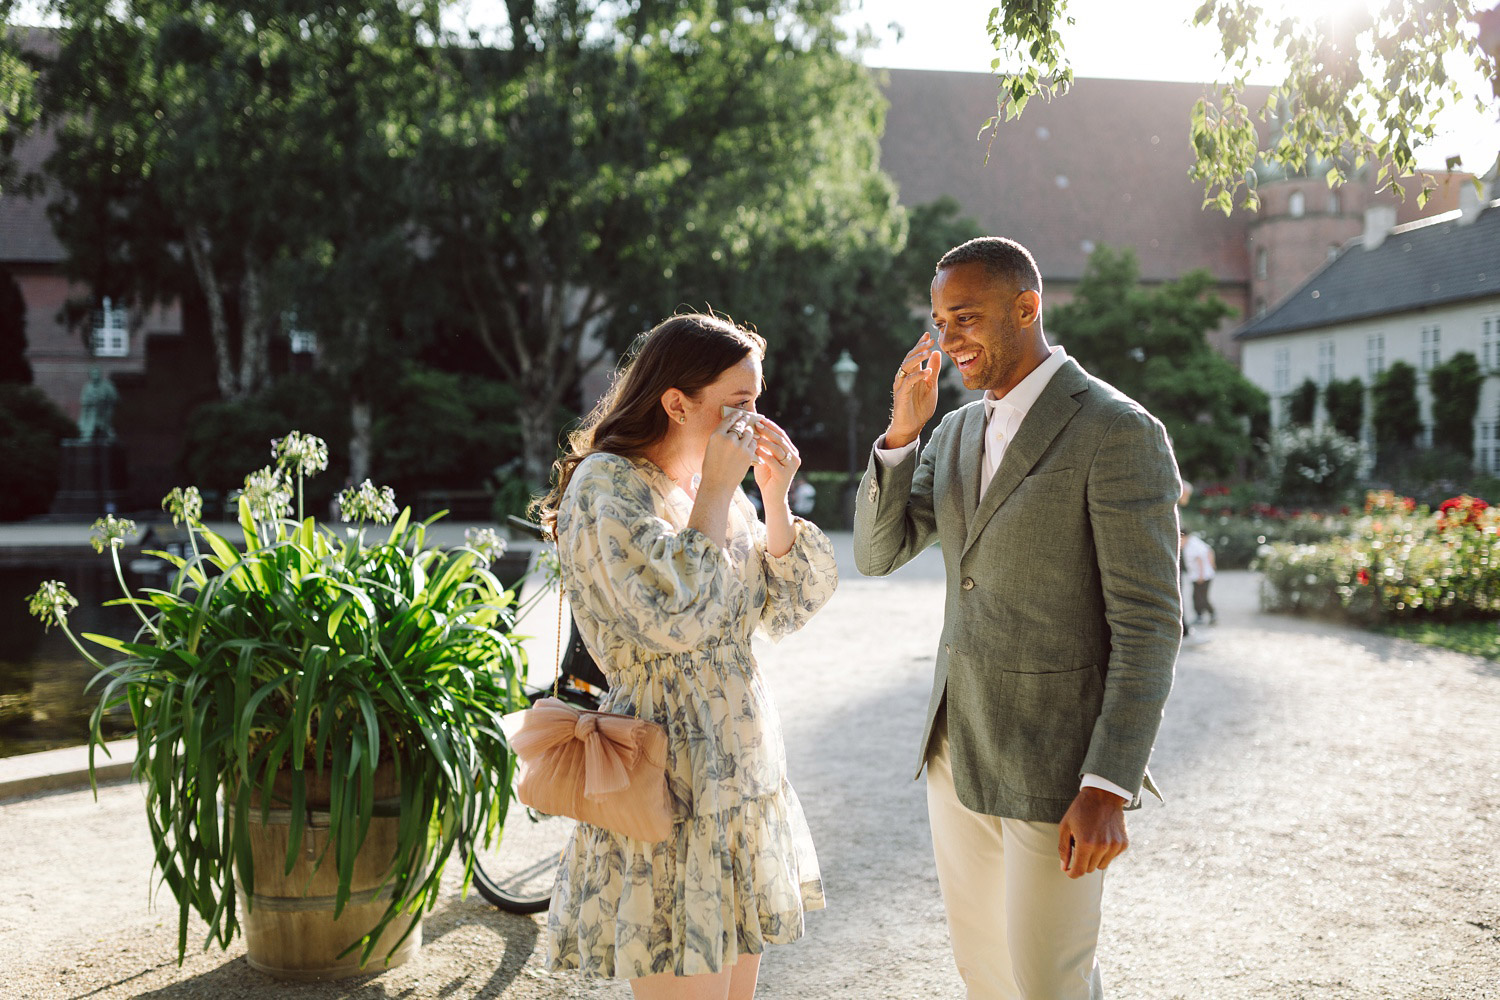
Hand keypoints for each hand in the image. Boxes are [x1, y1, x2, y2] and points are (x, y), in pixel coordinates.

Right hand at [700, 411, 758, 494]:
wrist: (717, 484)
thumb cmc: (711, 467)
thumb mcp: (711, 448)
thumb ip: (721, 436)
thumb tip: (733, 427)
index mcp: (716, 435)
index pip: (728, 420)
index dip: (735, 415)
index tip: (739, 413)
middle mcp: (728, 439)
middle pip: (740, 424)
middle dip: (744, 420)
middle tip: (747, 417)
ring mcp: (739, 447)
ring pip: (749, 433)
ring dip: (749, 432)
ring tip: (749, 431)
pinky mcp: (748, 454)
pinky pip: (753, 444)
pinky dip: (752, 443)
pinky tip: (750, 444)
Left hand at [750, 415, 800, 500]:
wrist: (772, 498)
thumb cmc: (767, 477)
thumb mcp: (766, 458)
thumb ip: (765, 447)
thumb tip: (755, 430)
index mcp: (792, 452)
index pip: (782, 435)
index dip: (771, 426)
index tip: (760, 419)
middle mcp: (794, 457)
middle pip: (780, 440)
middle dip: (768, 430)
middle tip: (756, 423)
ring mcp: (791, 466)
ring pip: (777, 449)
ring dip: (764, 440)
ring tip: (753, 435)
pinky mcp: (785, 474)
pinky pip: (772, 461)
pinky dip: (763, 454)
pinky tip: (754, 449)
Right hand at [886, 331, 941, 448]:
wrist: (911, 426)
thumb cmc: (920, 407)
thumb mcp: (931, 386)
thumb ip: (933, 370)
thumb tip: (936, 353)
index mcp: (911, 374)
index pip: (914, 355)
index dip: (920, 345)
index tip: (928, 335)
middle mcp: (904, 377)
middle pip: (909, 358)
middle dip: (919, 348)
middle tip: (929, 340)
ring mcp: (901, 386)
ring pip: (906, 367)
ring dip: (917, 358)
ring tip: (928, 351)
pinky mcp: (901, 395)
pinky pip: (909, 382)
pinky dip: (918, 376)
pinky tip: (927, 372)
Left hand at [1057, 786, 1128, 878]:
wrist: (1103, 795)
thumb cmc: (1081, 809)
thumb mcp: (1066, 826)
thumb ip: (1064, 849)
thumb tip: (1064, 867)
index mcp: (1085, 843)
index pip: (1079, 871)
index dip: (1072, 873)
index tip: (1069, 871)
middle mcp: (1102, 847)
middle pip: (1089, 869)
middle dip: (1082, 862)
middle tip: (1079, 847)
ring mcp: (1115, 846)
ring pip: (1101, 865)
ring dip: (1094, 858)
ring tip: (1091, 841)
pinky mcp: (1123, 844)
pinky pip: (1112, 857)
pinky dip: (1105, 852)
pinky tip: (1102, 837)